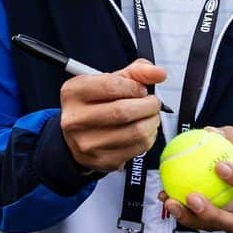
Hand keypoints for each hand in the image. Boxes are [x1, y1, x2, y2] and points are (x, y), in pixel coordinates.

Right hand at [60, 59, 166, 173]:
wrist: (79, 137)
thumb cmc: (97, 104)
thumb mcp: (110, 80)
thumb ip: (136, 72)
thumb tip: (158, 73)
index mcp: (73, 93)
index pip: (110, 85)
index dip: (134, 86)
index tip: (141, 89)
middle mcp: (75, 119)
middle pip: (123, 111)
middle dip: (148, 105)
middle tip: (152, 103)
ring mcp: (87, 143)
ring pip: (135, 132)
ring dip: (152, 122)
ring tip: (150, 116)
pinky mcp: (102, 160)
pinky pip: (138, 148)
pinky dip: (149, 137)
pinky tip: (144, 130)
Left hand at [160, 125, 232, 232]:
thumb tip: (209, 131)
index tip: (220, 167)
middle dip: (210, 213)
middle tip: (190, 197)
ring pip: (216, 226)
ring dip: (190, 217)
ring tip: (171, 202)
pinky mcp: (225, 223)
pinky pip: (204, 221)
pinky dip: (185, 212)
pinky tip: (167, 198)